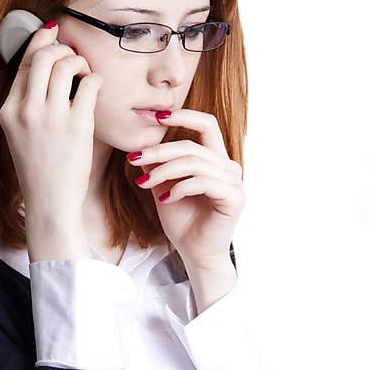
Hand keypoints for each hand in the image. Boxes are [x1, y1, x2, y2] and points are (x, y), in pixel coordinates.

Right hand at [0, 21, 100, 220]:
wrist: (50, 200)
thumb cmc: (42, 168)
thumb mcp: (22, 134)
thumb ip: (30, 105)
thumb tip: (48, 72)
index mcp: (9, 110)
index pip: (24, 63)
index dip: (41, 42)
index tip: (53, 34)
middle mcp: (26, 109)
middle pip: (44, 55)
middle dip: (63, 49)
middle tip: (75, 57)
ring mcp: (51, 116)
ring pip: (66, 64)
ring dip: (81, 62)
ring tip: (87, 75)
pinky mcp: (77, 124)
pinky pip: (90, 84)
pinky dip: (96, 80)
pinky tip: (97, 88)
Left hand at [127, 109, 243, 271]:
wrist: (196, 253)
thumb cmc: (183, 220)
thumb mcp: (165, 185)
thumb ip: (159, 164)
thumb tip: (139, 141)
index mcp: (217, 159)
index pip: (207, 124)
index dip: (183, 115)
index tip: (154, 116)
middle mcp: (229, 167)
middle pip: (192, 145)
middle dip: (159, 151)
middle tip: (133, 159)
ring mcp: (235, 182)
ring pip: (195, 163)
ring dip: (164, 171)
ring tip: (143, 184)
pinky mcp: (234, 198)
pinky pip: (202, 182)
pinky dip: (179, 187)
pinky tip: (165, 199)